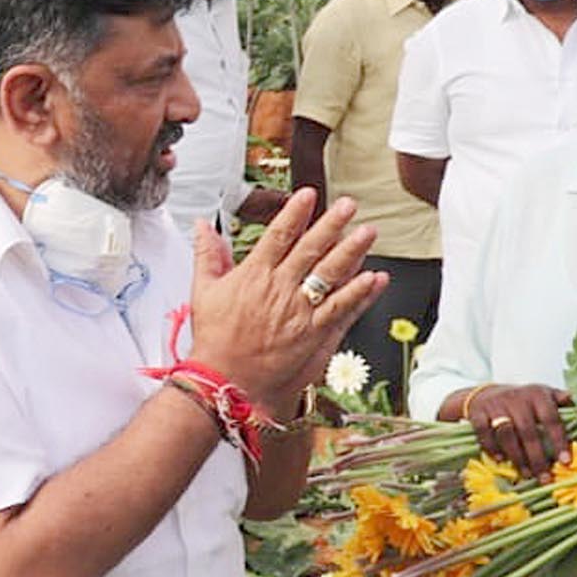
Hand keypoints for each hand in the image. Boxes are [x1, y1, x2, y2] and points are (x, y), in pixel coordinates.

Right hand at [189, 189, 387, 417]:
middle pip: (311, 248)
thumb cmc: (214, 340)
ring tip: (368, 231)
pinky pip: (341, 309)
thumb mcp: (202, 291)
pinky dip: (359, 293)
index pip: (279, 234)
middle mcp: (280, 289)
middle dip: (332, 223)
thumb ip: (206, 254)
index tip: (309, 194)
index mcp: (254, 275)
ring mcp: (299, 311)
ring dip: (353, 251)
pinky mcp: (313, 335)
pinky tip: (374, 278)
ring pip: (331, 274)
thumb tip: (202, 226)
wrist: (225, 382)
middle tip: (349, 205)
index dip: (296, 212)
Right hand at [465, 384, 571, 478]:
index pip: (551, 419)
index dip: (559, 441)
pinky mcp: (477, 413)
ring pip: (507, 434)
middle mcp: (517, 398)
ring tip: (527, 474)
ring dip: (517, 457)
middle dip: (538, 457)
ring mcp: (496, 405)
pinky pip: (484, 433)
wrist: (484, 394)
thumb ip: (562, 402)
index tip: (566, 461)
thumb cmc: (521, 400)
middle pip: (528, 431)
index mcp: (537, 394)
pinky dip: (491, 447)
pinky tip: (500, 460)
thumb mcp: (542, 395)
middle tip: (546, 478)